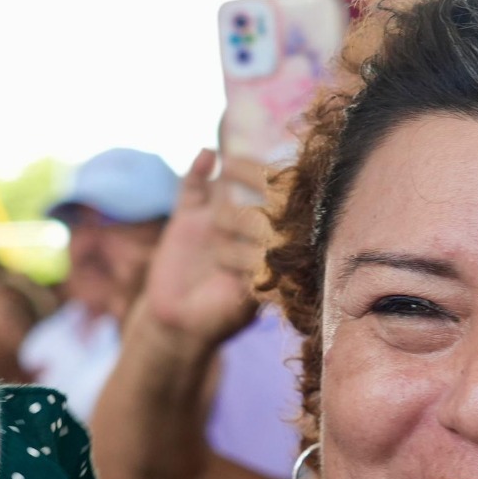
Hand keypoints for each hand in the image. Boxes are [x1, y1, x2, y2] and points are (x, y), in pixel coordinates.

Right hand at [137, 150, 269, 349]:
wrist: (177, 323)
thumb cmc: (218, 318)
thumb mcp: (245, 305)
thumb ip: (260, 282)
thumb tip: (281, 264)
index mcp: (263, 245)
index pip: (281, 217)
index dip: (289, 201)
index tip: (300, 186)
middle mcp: (244, 228)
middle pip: (258, 192)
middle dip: (265, 179)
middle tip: (273, 166)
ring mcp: (216, 219)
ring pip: (230, 185)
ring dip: (237, 167)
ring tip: (241, 156)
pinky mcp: (188, 217)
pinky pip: (194, 187)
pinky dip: (199, 170)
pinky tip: (207, 155)